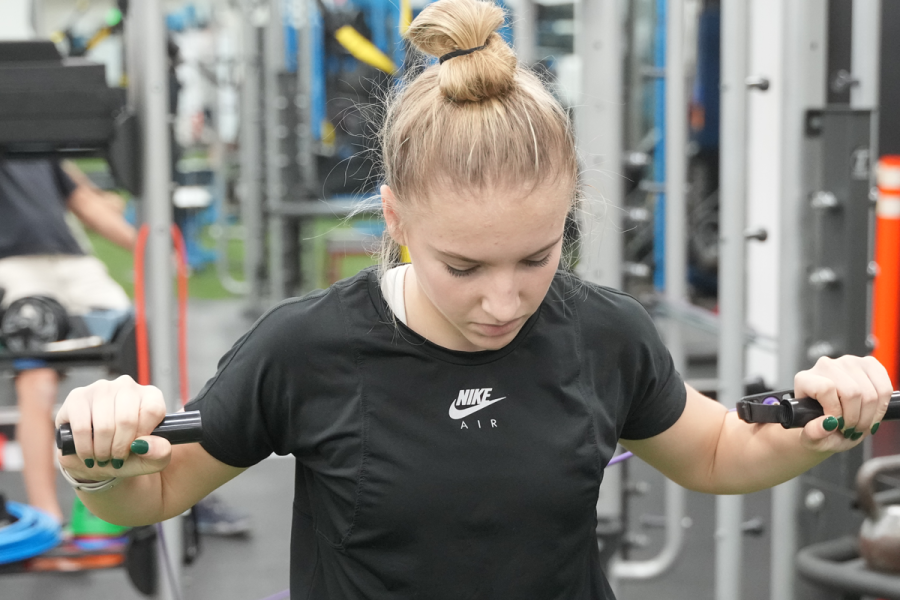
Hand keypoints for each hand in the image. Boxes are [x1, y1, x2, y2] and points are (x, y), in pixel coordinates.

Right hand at [56, 375, 170, 481]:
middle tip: (115, 458)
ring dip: (102, 450)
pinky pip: (81, 427)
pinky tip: (88, 453)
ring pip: (104, 425)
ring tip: (102, 458)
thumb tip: (145, 444)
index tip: (135, 447)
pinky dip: (85, 447)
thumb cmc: (130, 455)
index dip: (143, 436)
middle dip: (119, 448)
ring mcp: (101, 389)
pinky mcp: (77, 397)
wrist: (99, 458)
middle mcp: (127, 386)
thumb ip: (160, 452)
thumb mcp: (153, 459)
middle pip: (126, 420)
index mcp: (151, 396)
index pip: (153, 410)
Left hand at [795, 356, 892, 452]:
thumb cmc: (819, 427)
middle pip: (852, 392)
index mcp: (804, 379)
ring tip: (859, 426)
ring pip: (870, 393)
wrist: (831, 422)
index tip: (835, 424)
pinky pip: (884, 388)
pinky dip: (881, 408)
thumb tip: (827, 424)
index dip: (834, 411)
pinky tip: (871, 415)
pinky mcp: (869, 365)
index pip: (825, 388)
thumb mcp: (811, 438)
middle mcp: (825, 366)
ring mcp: (848, 363)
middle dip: (855, 419)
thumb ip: (813, 433)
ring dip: (868, 417)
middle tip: (850, 430)